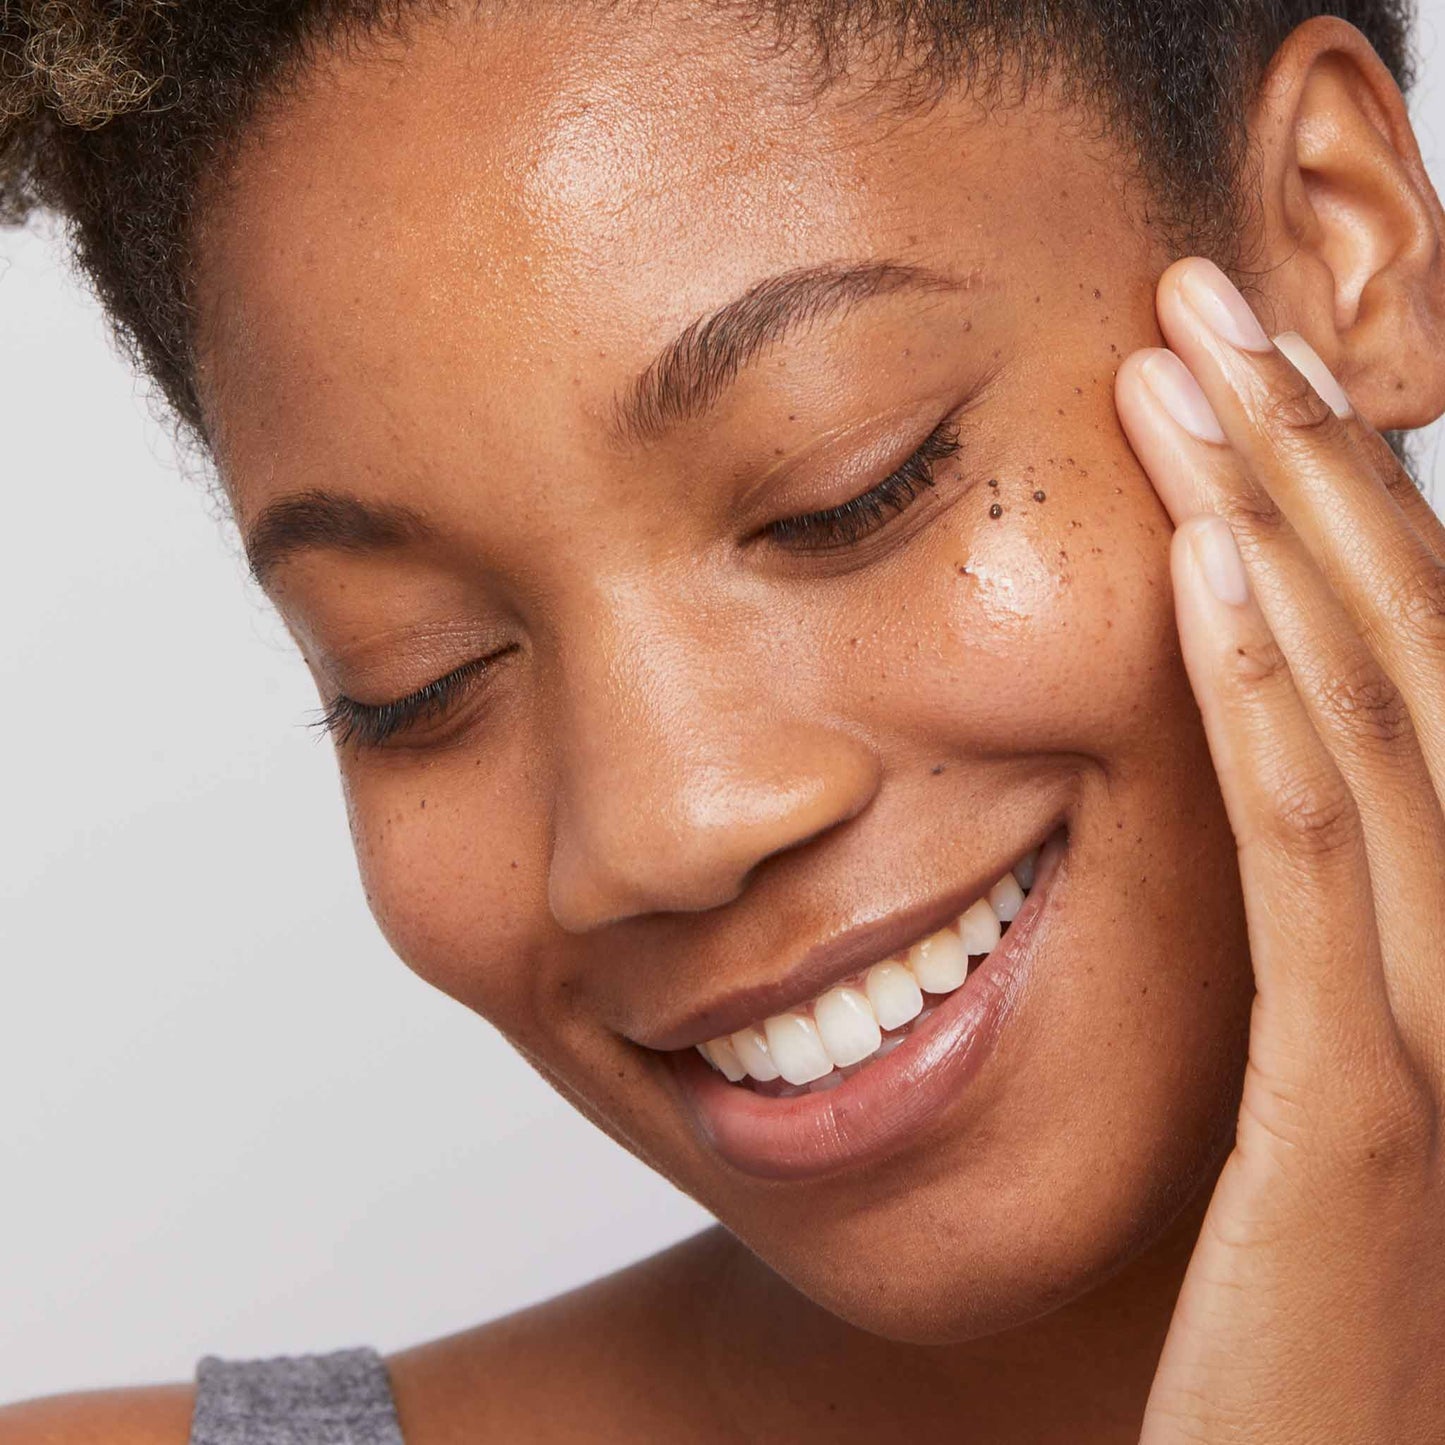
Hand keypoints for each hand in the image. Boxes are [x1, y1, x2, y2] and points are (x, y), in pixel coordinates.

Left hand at [1113, 256, 1444, 1443]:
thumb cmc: (1325, 1321)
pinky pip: (1325, 868)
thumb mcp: (1330, 1087)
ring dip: (1282, 531)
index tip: (1245, 382)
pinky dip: (1274, 708)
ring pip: (1376, 719)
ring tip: (1194, 376)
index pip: (1413, 671)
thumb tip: (1280, 761)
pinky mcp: (1373, 1120)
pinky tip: (1204, 579)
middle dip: (1311, 462)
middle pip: (1408, 649)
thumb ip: (1328, 924)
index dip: (1339, 505)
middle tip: (1210, 310)